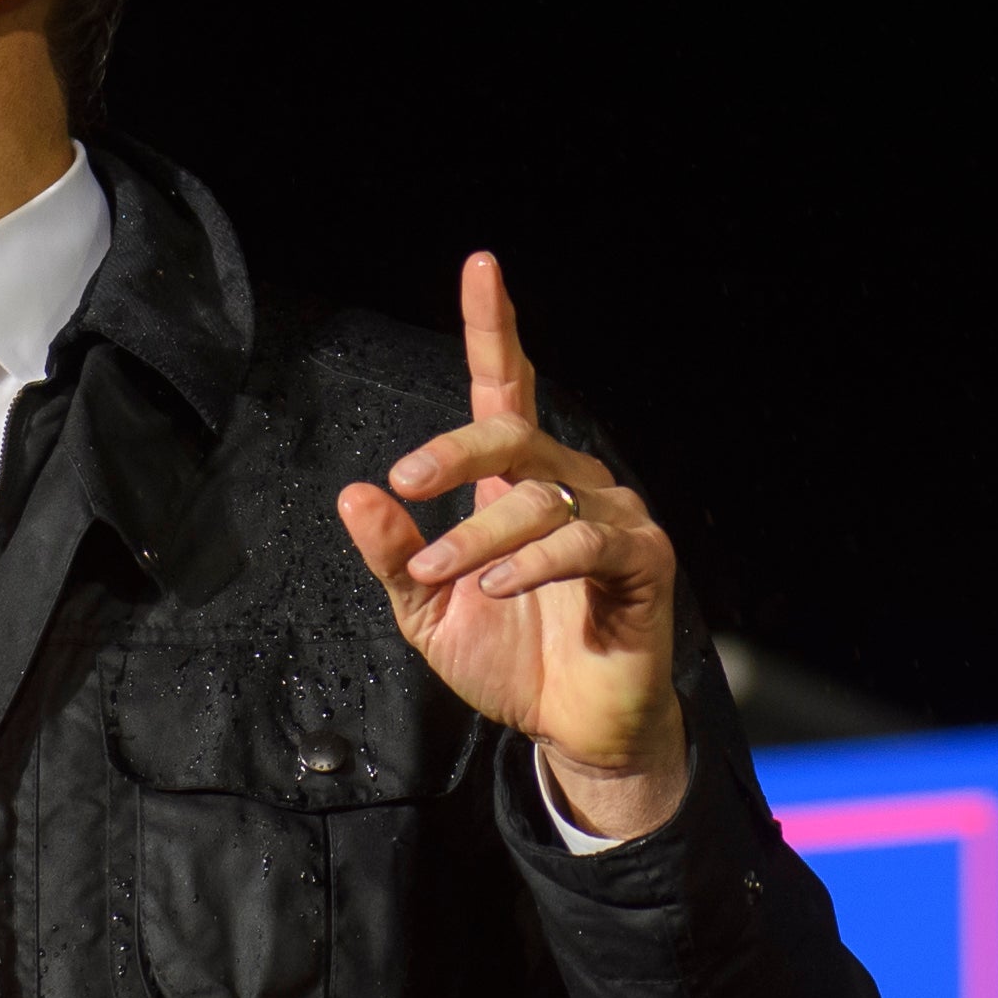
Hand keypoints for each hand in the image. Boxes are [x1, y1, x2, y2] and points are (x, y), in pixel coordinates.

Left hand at [334, 252, 688, 840]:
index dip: (495, 326)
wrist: (573, 732)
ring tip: (439, 576)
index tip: (482, 265)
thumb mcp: (427, 612)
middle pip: (514, 430)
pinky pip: (583, 541)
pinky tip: (496, 586)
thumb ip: (395, 554)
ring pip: (538, 496)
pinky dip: (532, 561)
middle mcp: (572, 484)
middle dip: (454, 450)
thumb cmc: (511, 662)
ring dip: (478, 535)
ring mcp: (614, 518)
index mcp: (521, 483)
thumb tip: (354, 493)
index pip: (508, 388)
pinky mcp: (643, 561)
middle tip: (406, 484)